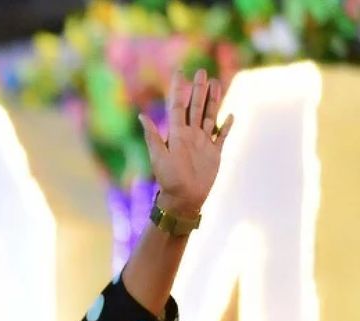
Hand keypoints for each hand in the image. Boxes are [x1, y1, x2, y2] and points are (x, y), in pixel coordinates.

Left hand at [139, 69, 234, 216]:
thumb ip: (153, 136)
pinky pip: (223, 136)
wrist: (184, 198)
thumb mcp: (159, 156)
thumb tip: (141, 116)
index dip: (179, 89)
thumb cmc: (169, 179)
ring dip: (213, 100)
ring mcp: (204, 142)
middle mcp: (190, 135)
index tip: (180, 72)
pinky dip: (226, 126)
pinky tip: (230, 115)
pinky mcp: (215, 153)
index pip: (178, 106)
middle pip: (196, 107)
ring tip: (217, 83)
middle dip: (199, 90)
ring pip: (210, 116)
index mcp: (177, 134)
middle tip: (202, 71)